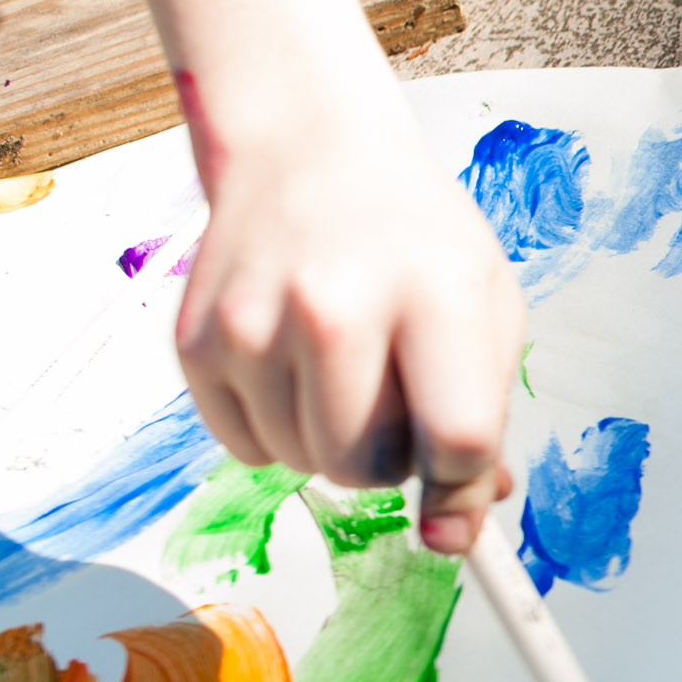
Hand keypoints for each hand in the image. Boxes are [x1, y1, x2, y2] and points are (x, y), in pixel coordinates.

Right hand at [175, 78, 523, 554]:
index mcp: (434, 296)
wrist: (308, 152)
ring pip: (303, 465)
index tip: (462, 496)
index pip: (456, 438)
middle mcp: (334, 307)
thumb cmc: (412, 235)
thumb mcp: (485, 305)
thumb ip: (483, 417)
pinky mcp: (195, 343)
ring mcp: (253, 324)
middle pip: (366, 468)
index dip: (464, 486)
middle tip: (398, 399)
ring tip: (348, 368)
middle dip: (392, 460)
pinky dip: (278, 429)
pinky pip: (247, 450)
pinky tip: (295, 363)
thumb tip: (460, 528)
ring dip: (332, 443)